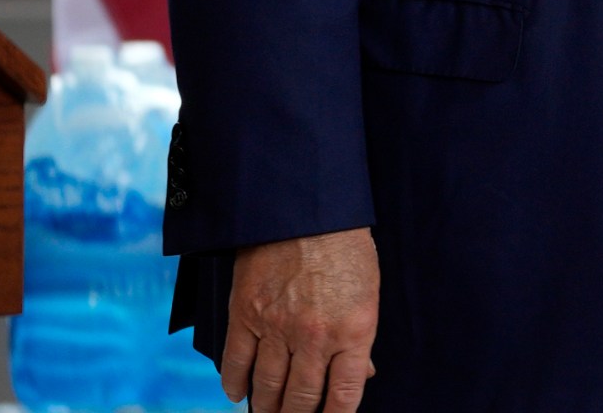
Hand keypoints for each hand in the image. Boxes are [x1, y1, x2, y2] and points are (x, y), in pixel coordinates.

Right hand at [223, 227, 379, 412]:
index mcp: (353, 331)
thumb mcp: (368, 293)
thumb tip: (361, 376)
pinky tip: (239, 396)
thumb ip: (360, 338)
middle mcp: (315, 336)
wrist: (305, 210)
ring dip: (267, 409)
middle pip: (302, 398)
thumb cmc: (346, 249)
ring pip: (267, 388)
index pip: (343, 395)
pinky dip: (235, 385)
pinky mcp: (245, 315)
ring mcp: (277, 328)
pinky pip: (236, 363)